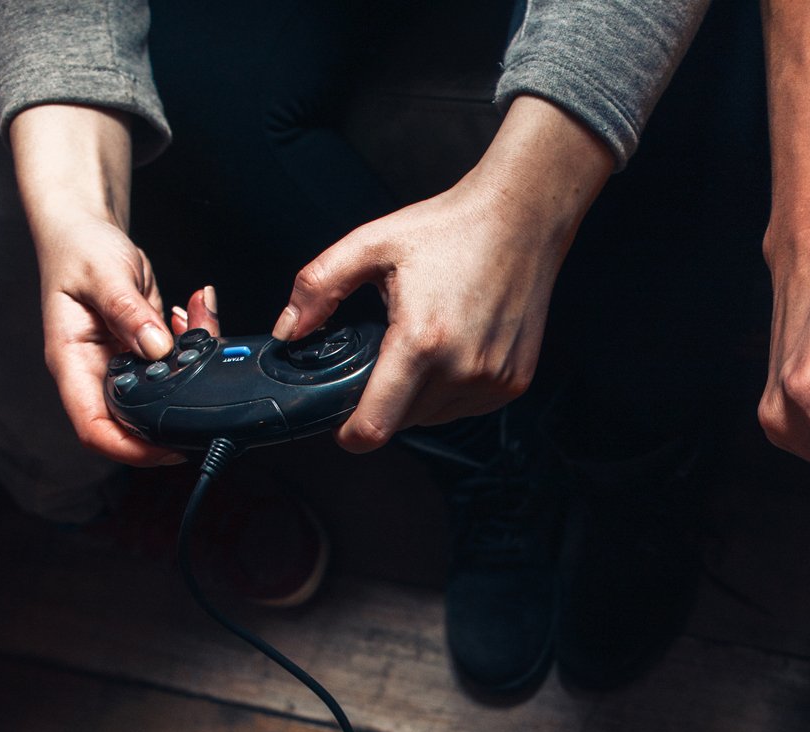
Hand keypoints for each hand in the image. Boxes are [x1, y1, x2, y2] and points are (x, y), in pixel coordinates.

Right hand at [30, 210, 183, 466]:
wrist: (85, 229)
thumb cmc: (79, 249)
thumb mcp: (102, 273)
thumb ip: (128, 311)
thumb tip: (156, 348)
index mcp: (73, 362)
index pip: (95, 428)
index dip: (130, 449)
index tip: (169, 448)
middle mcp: (96, 372)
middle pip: (134, 421)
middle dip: (176, 411)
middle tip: (209, 389)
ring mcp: (121, 364)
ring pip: (164, 390)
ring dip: (193, 367)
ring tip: (203, 327)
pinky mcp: (143, 351)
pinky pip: (175, 363)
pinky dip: (194, 342)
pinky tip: (196, 316)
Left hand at [270, 95, 611, 453]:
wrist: (522, 218)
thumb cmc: (450, 228)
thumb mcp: (371, 244)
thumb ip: (318, 287)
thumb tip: (288, 331)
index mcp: (421, 340)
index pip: (377, 425)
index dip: (351, 434)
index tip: (343, 425)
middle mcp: (462, 368)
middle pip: (403, 421)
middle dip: (386, 398)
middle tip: (389, 351)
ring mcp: (493, 379)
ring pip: (434, 417)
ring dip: (419, 396)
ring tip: (428, 342)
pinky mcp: (514, 382)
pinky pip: (466, 407)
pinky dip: (451, 389)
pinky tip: (456, 348)